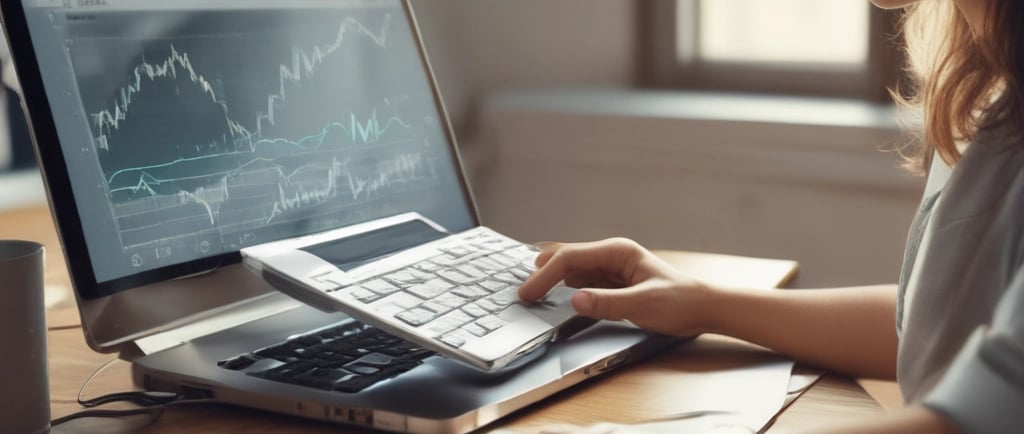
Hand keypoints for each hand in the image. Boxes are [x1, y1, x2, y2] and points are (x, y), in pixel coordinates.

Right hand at [518, 238, 714, 337]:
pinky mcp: (614, 282)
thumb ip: (608, 303)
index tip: (528, 294)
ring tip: (530, 293)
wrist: (705, 308)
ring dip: (550, 279)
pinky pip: (582, 280)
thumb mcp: (643, 305)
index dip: (544, 276)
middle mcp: (612, 255)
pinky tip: (553, 294)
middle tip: (521, 293)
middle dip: (541, 274)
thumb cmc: (681, 302)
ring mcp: (612, 268)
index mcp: (617, 251)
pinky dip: (564, 287)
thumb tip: (575, 299)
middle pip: (566, 258)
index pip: (570, 258)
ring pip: (572, 268)